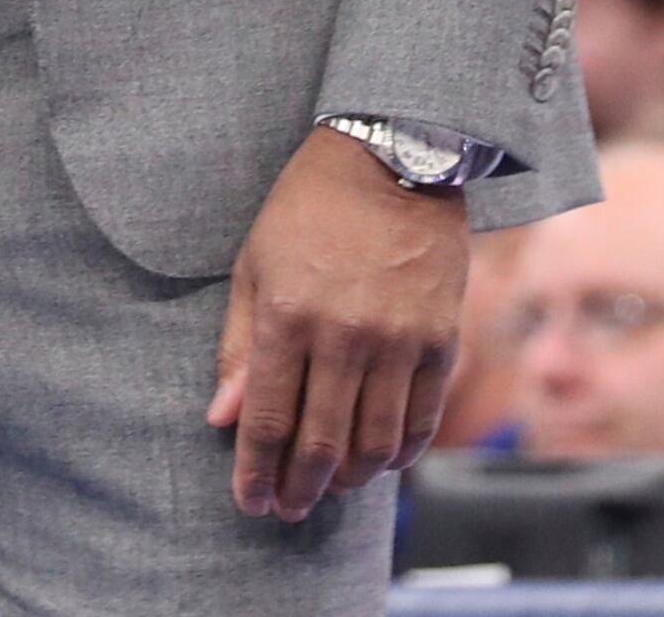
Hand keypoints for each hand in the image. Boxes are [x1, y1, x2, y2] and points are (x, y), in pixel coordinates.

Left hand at [205, 125, 466, 520]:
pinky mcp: (441, 337)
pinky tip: (381, 460)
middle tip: (287, 509)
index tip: (249, 501)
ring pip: (375, 443)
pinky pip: (422, 417)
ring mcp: (399, 339)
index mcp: (288, 316)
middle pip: (321, 444)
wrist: (392, 154)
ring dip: (349, 479)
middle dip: (298, 489)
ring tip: (330, 486)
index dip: (255, 473)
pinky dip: (401, 451)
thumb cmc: (308, 208)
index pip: (267, 422)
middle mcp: (345, 335)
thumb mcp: (254, 264)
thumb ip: (239, 346)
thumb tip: (222, 418)